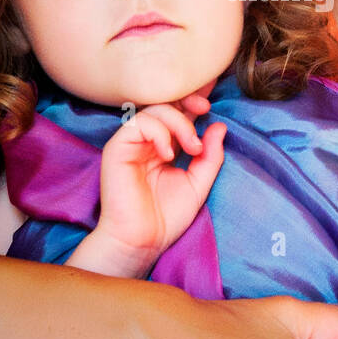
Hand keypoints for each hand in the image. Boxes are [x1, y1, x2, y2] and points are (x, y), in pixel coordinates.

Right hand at [83, 101, 226, 276]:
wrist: (142, 242)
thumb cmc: (166, 217)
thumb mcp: (199, 183)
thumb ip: (210, 156)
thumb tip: (219, 125)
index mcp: (164, 146)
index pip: (178, 112)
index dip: (194, 98)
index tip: (212, 96)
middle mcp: (146, 141)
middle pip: (165, 103)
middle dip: (188, 98)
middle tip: (205, 107)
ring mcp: (131, 143)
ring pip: (154, 110)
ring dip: (180, 122)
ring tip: (193, 148)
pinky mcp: (117, 148)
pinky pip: (140, 124)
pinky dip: (160, 133)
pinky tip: (169, 155)